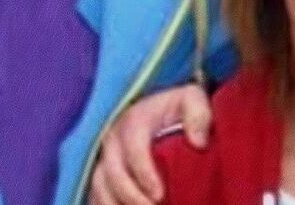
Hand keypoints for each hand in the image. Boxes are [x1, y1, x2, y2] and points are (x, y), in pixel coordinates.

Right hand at [89, 83, 211, 204]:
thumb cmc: (177, 109)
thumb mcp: (192, 100)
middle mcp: (114, 138)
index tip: (160, 194)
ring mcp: (105, 157)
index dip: (144, 173)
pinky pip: (95, 194)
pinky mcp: (102, 173)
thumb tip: (198, 142)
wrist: (161, 112)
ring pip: (99, 185)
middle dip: (130, 196)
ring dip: (115, 204)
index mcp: (135, 120)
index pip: (133, 147)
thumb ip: (198, 114)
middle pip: (112, 171)